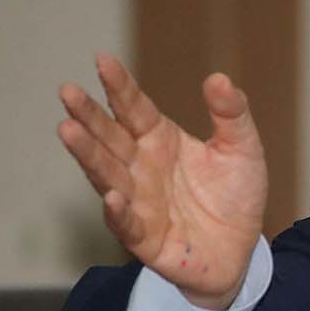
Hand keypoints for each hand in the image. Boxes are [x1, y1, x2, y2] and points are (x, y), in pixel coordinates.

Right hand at [57, 54, 267, 309]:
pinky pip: (126, 224)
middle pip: (110, 137)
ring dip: (88, 155)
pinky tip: (111, 195)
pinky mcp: (144, 238)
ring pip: (107, 175)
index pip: (134, 108)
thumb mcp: (242, 149)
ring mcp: (138, 202)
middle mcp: (140, 167)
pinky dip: (117, 211)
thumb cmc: (235, 196)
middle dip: (88, 116)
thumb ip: (231, 115)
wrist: (241, 251)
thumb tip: (218, 78)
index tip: (103, 59)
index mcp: (159, 140)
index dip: (119, 86)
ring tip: (68, 130)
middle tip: (67, 91)